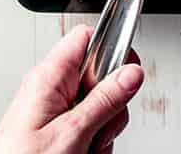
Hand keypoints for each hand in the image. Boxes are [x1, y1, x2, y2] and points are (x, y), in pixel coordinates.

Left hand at [0, 27, 142, 153]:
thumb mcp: (70, 133)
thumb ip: (103, 100)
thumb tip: (132, 72)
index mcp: (48, 77)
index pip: (87, 37)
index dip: (111, 48)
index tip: (126, 74)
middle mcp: (49, 88)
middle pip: (99, 74)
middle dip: (110, 102)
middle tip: (102, 125)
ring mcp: (52, 110)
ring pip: (97, 102)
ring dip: (103, 126)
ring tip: (89, 146)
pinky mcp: (54, 129)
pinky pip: (87, 123)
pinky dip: (92, 139)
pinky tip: (84, 152)